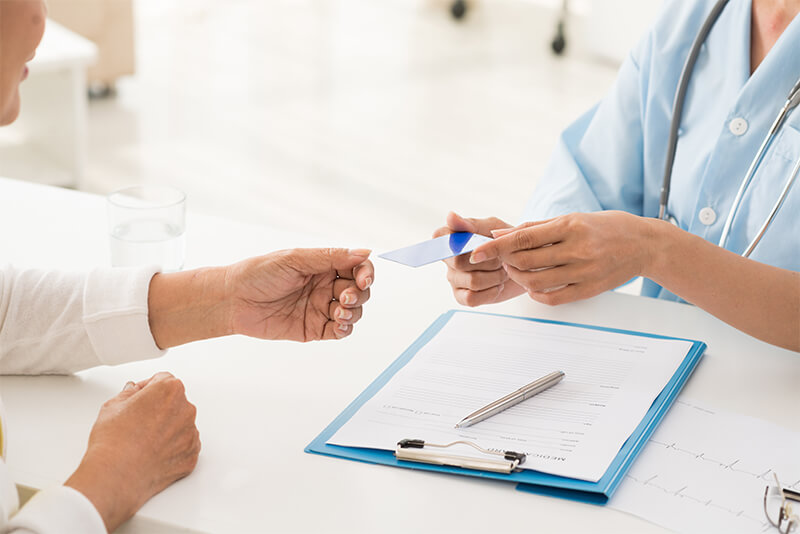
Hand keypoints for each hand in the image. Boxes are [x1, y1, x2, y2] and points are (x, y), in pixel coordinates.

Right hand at [65, 372, 199, 531]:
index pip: (163, 380)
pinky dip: (172, 448)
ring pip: (180, 424)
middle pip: (174, 402)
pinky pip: (184, 445)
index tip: (139, 398)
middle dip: (159, 408)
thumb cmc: (113, 442)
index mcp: (170, 390)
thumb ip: (128, 392)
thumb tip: (133, 390)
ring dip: (167, 428)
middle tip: (138, 421)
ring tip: (143, 440)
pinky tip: (152, 453)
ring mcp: (191, 434)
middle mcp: (186, 409)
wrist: (116, 476)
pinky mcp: (192, 455)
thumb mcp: (112, 406)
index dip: (147, 388)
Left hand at [226, 248, 373, 340]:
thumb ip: (331, 257)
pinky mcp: (314, 328)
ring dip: (352, 312)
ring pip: (353, 312)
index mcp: (322, 265)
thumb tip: (364, 251)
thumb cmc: (258, 273)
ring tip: (338, 311)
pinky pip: (339, 331)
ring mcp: (320, 308)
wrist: (233, 300)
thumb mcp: (295, 259)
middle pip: (359, 291)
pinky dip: (344, 328)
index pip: (356, 267)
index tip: (364, 279)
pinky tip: (338, 324)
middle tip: (343, 297)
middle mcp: (324, 286)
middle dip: (358, 295)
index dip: (366, 273)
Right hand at [433, 212, 524, 306]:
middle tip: (501, 258)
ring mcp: (454, 279)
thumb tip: (451, 216)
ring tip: (503, 272)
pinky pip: (471, 298)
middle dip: (488, 261)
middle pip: (460, 262)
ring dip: (495, 277)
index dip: (457, 241)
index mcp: (451, 238)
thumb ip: (470, 224)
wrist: (523, 263)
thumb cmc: (504, 242)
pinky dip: (489, 292)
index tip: (476, 242)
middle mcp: (448, 260)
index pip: (440, 238)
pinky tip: (497, 286)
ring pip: (472, 281)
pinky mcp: (462, 296)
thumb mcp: (492, 227)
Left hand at [469, 211, 653, 304]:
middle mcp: (577, 249)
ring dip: (518, 278)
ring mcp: (584, 271)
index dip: (496, 247)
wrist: (645, 245)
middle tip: (503, 259)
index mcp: (570, 226)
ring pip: (535, 281)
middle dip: (506, 262)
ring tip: (517, 270)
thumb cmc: (606, 227)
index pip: (523, 238)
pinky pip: (552, 297)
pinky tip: (533, 285)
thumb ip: (534, 228)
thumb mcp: (571, 218)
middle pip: (525, 261)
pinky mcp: (589, 290)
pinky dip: (535, 293)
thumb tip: (499, 235)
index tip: (476, 252)